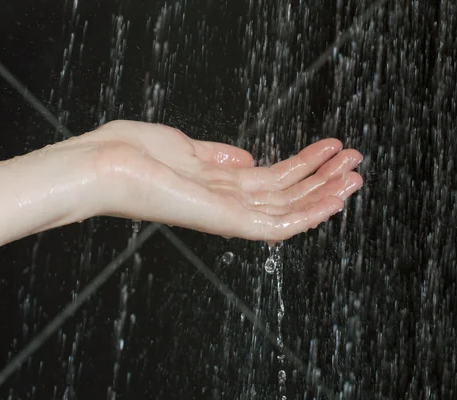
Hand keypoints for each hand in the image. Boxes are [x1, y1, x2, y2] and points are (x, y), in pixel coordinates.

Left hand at [80, 120, 362, 241]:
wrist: (101, 166)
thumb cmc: (128, 153)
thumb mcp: (183, 147)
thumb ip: (218, 157)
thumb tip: (247, 159)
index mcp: (216, 185)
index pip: (270, 180)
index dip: (303, 165)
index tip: (330, 148)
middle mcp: (225, 203)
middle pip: (284, 195)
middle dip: (322, 178)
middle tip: (355, 163)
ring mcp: (225, 215)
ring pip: (287, 210)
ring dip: (323, 193)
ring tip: (355, 175)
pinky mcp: (224, 221)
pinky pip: (274, 225)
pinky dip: (307, 214)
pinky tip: (332, 199)